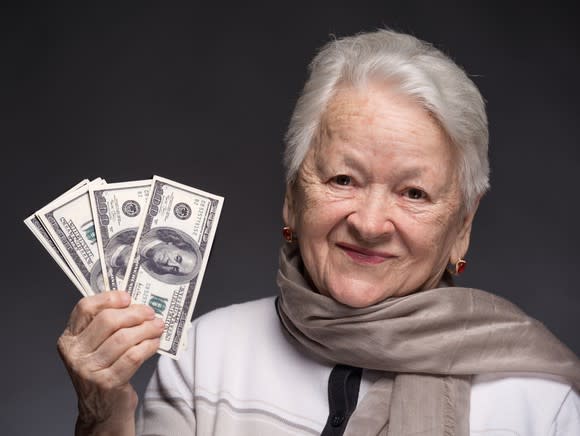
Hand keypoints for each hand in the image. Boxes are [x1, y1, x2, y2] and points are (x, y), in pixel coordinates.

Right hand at [57, 291, 163, 434]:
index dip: (108, 298)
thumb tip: (136, 303)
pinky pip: (133, 356)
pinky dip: (148, 346)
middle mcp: (74, 354)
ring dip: (146, 329)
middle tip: (150, 313)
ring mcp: (89, 369)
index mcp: (69, 338)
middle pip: (108, 320)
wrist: (103, 409)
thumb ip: (107, 325)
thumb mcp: (96, 347)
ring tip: (157, 326)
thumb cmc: (104, 371)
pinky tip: (154, 343)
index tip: (128, 298)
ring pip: (123, 338)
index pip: (85, 308)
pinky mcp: (107, 382)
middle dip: (135, 313)